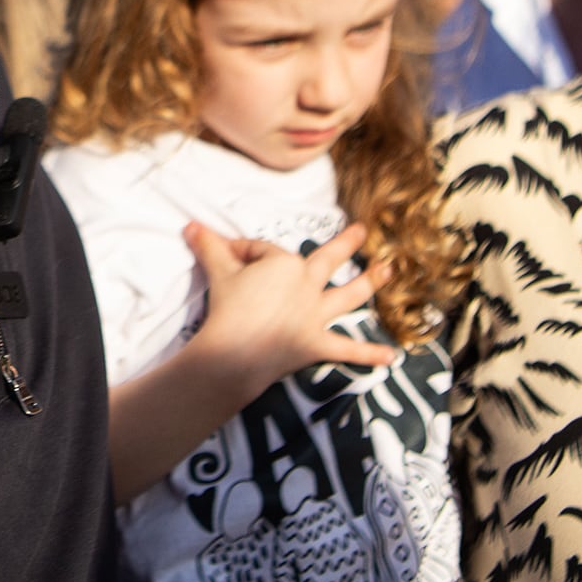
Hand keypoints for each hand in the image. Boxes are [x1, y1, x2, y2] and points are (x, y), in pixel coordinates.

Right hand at [182, 220, 398, 398]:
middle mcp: (307, 285)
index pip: (264, 251)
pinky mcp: (316, 344)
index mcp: (285, 263)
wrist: (233, 351)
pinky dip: (368, 355)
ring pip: (348, 296)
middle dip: (347, 243)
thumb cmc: (227, 307)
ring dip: (371, 283)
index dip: (243, 253)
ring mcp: (315, 315)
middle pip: (328, 260)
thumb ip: (209, 246)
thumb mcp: (217, 270)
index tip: (226, 257)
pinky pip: (347, 350)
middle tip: (363, 231)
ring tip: (390, 271)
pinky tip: (390, 357)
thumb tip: (190, 225)